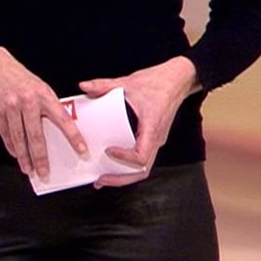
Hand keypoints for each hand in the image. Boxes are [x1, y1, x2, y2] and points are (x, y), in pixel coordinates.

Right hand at [0, 47, 87, 181]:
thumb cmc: (17, 76)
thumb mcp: (38, 86)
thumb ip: (46, 106)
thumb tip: (56, 129)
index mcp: (43, 94)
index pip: (63, 119)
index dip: (73, 136)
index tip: (82, 150)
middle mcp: (27, 100)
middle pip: (36, 136)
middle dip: (41, 158)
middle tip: (45, 172)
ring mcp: (10, 106)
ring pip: (19, 139)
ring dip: (24, 157)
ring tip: (28, 169)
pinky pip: (5, 134)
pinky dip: (11, 146)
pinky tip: (15, 154)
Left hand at [83, 56, 201, 187]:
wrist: (177, 80)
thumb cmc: (157, 82)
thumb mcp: (127, 82)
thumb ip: (104, 85)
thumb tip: (83, 86)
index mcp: (152, 128)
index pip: (141, 156)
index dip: (124, 158)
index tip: (108, 151)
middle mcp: (156, 139)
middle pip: (142, 170)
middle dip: (120, 179)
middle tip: (99, 180)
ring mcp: (156, 141)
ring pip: (143, 168)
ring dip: (124, 176)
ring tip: (102, 178)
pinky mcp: (153, 139)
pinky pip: (142, 159)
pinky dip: (128, 166)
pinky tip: (112, 164)